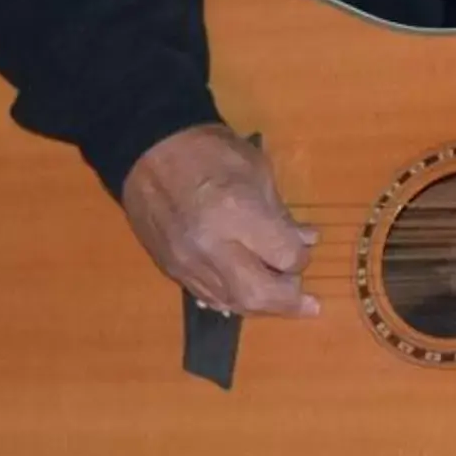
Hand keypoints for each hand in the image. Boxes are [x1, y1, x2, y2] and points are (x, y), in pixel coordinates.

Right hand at [120, 123, 320, 318]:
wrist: (148, 150)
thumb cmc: (209, 150)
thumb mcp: (256, 170)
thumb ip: (281, 213)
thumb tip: (307, 241)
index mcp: (238, 212)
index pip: (284, 257)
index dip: (300, 258)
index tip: (302, 248)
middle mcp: (212, 246)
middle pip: (259, 294)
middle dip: (288, 301)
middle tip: (306, 299)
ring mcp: (188, 262)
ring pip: (233, 303)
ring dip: (262, 305)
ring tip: (280, 299)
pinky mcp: (171, 269)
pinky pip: (208, 298)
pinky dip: (233, 299)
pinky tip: (246, 293)